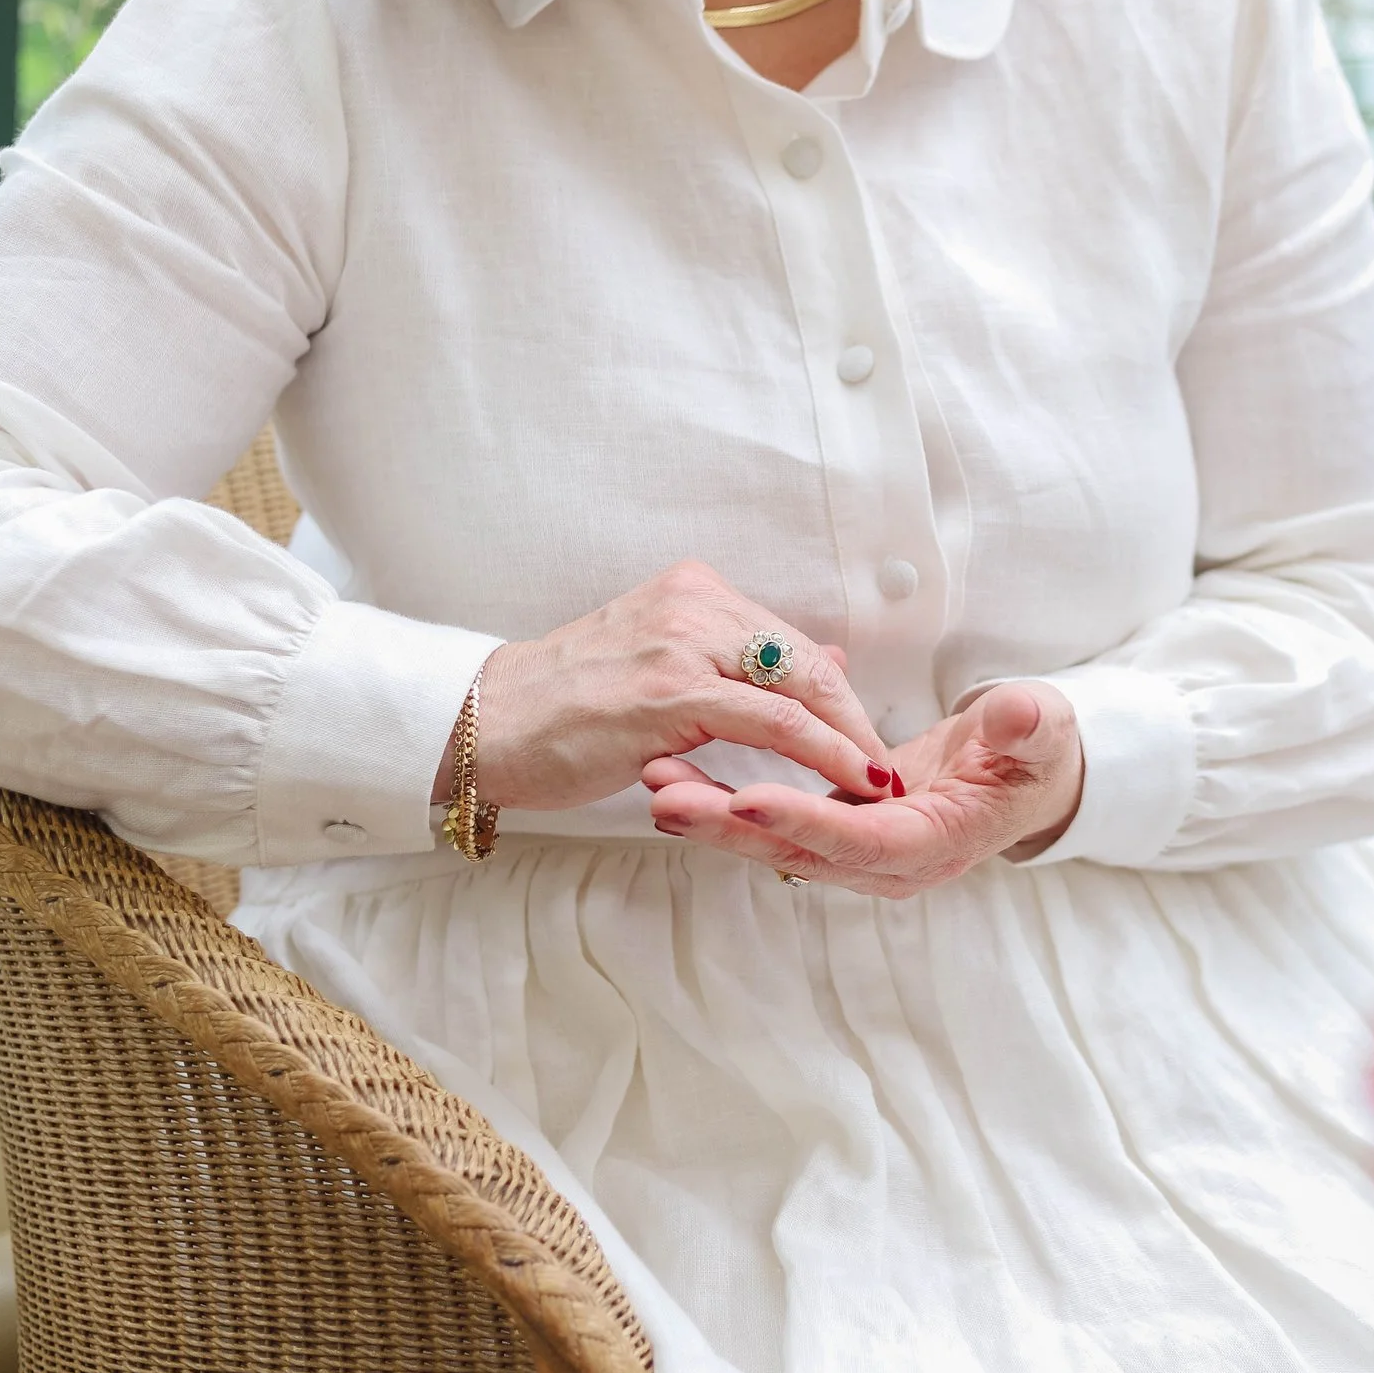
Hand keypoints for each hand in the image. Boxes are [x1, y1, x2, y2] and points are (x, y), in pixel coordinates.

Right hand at [435, 560, 893, 813]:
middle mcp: (692, 604)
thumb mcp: (663, 666)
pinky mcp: (671, 693)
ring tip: (879, 781)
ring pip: (799, 688)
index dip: (837, 694)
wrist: (488, 724)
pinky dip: (822, 753)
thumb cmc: (568, 706)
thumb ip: (738, 662)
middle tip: (886, 766)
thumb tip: (826, 658)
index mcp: (692, 591)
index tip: (865, 736)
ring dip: (849, 740)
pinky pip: (773, 722)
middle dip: (853, 718)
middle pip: (805, 661)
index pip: (788, 642)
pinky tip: (848, 780)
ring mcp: (682, 644)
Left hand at [643, 681, 1083, 897]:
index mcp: (936, 842)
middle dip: (732, 826)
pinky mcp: (837, 828)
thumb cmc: (1035, 752)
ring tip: (653, 782)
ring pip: (775, 840)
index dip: (805, 820)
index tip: (747, 795)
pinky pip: (773, 820)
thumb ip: (1029, 727)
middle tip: (666, 795)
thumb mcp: (1044, 732)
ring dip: (713, 814)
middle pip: (800, 850)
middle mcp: (889, 861)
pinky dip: (724, 800)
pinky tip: (676, 773)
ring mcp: (858, 850)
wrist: (1023, 774)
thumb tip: (1019, 715)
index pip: (863, 839)